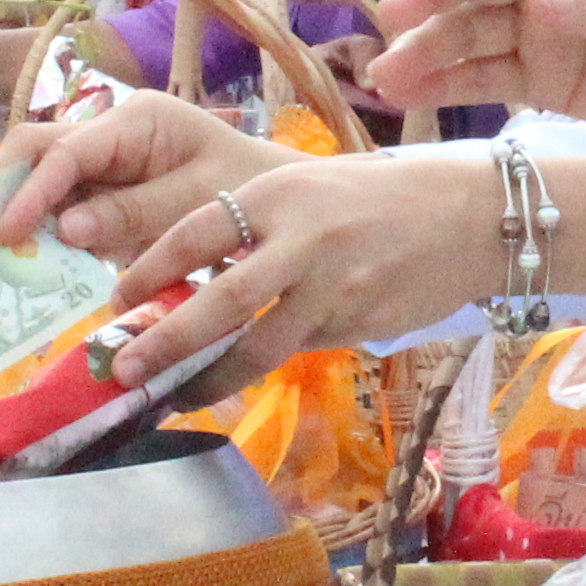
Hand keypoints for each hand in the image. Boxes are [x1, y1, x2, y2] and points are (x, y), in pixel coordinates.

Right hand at [0, 91, 295, 258]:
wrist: (282, 202)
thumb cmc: (251, 191)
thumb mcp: (202, 202)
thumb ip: (136, 212)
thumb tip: (66, 229)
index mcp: (139, 121)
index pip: (67, 150)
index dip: (30, 191)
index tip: (4, 233)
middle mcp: (112, 132)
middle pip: (37, 150)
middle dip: (5, 192)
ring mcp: (105, 161)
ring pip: (42, 180)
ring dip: (20, 217)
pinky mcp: (104, 193)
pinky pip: (63, 210)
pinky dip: (46, 238)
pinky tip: (30, 272)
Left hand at [81, 144, 501, 396]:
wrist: (468, 217)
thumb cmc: (376, 198)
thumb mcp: (308, 189)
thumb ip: (256, 227)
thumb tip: (189, 278)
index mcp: (279, 195)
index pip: (196, 233)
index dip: (148, 270)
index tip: (117, 302)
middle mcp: (303, 240)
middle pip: (221, 301)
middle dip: (167, 341)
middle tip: (125, 370)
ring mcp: (335, 288)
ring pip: (260, 346)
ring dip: (211, 377)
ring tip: (175, 396)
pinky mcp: (360, 324)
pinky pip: (302, 349)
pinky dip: (268, 365)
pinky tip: (244, 376)